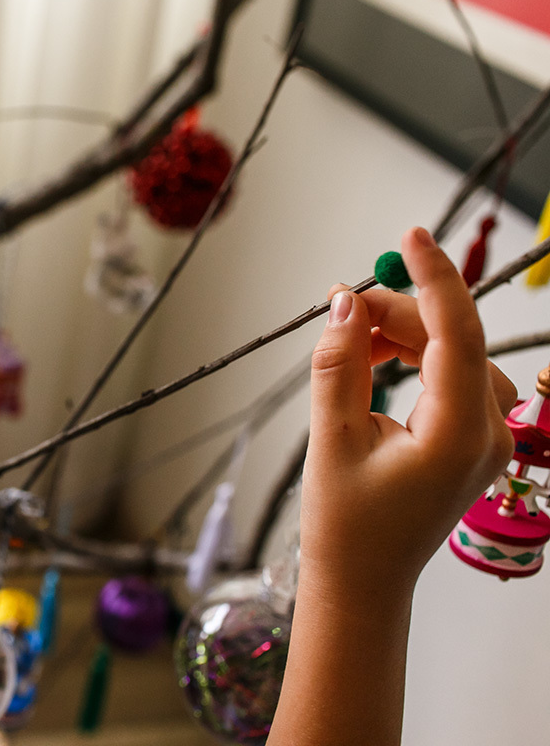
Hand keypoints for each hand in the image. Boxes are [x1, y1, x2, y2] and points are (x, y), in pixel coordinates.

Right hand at [304, 226, 515, 598]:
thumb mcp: (332, 437)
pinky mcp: (473, 441)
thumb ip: (340, 364)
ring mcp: (487, 439)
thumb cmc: (346, 525)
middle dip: (398, 313)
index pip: (456, 333)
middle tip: (341, 305)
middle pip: (453, 340)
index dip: (434, 278)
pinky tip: (374, 363)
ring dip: (403, 336)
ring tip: (351, 341)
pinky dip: (414, 359)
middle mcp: (488, 434)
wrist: (363, 583)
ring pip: (453, 355)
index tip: (410, 236)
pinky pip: (452, 378)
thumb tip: (343, 304)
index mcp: (459, 434)